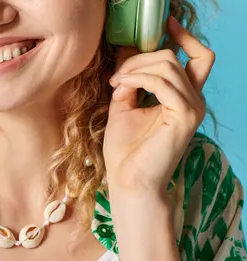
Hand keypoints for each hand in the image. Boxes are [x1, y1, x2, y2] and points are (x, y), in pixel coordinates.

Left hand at [104, 16, 214, 194]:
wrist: (128, 182)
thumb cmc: (125, 151)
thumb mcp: (123, 107)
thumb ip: (129, 82)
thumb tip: (126, 54)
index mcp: (183, 98)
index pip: (197, 57)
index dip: (184, 37)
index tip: (164, 24)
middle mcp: (193, 100)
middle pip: (173, 57)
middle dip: (140, 58)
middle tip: (116, 77)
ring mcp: (192, 108)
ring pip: (168, 65)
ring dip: (135, 70)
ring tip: (116, 85)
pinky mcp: (185, 115)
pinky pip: (163, 82)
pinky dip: (139, 79)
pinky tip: (122, 89)